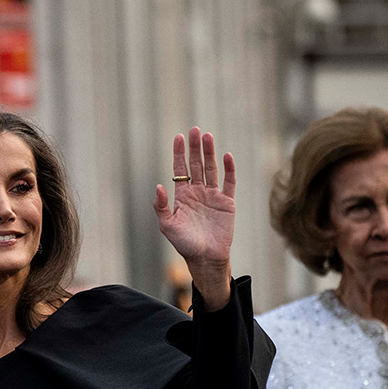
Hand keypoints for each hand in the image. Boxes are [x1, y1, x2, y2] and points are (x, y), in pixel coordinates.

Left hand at [156, 126, 235, 308]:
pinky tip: (226, 156)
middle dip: (195, 148)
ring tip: (207, 136)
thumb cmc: (184, 244)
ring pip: (212, 169)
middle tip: (195, 130)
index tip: (178, 137)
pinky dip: (228, 169)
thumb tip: (159, 186)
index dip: (179, 153)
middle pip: (197, 165)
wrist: (205, 257)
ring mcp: (213, 196)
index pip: (180, 169)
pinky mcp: (227, 202)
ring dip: (210, 153)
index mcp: (182, 196)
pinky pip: (229, 182)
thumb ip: (161, 206)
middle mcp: (198, 192)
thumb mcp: (167, 226)